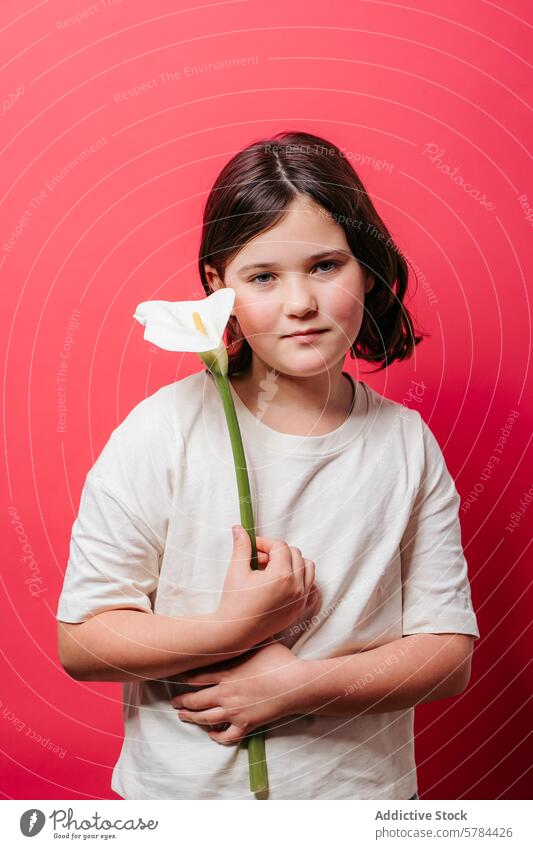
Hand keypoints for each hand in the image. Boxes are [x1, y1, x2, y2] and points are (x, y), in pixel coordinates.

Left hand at [170, 641, 309, 743]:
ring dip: (192, 718)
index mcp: (227, 672)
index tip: (177, 679)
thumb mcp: (261, 642)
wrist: (295, 684)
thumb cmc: (280, 661)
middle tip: (174, 702)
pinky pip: (227, 735)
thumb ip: (248, 638)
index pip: (197, 677)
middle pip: (196, 700)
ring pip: (205, 718)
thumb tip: (245, 624)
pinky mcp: (247, 724)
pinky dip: (217, 737)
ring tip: (183, 717)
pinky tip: (212, 735)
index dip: (184, 679)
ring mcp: (235, 710)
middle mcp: (226, 693)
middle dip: (182, 701)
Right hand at [218, 527, 318, 647]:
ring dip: (292, 563)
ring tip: (272, 570)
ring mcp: (301, 598)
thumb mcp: (236, 570)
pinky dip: (302, 580)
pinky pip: (312, 587)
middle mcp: (296, 586)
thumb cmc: (234, 601)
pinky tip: (285, 583)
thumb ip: (242, 546)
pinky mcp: (301, 609)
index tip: (253, 547)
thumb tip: (239, 527)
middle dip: (277, 552)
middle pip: (295, 554)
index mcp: (281, 575)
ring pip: (308, 567)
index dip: (265, 543)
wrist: (236, 632)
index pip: (280, 546)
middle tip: (259, 561)